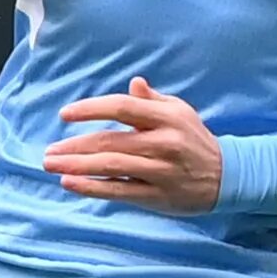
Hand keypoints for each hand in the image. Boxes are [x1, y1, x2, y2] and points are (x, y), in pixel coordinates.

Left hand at [44, 77, 223, 212]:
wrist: (228, 176)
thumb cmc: (195, 139)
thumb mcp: (180, 112)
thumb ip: (152, 100)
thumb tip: (133, 82)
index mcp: (167, 117)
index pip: (123, 107)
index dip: (91, 109)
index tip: (65, 114)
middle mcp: (164, 142)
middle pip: (111, 140)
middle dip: (75, 146)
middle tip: (49, 150)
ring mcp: (161, 170)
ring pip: (111, 166)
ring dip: (77, 166)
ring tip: (51, 165)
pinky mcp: (158, 195)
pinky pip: (119, 190)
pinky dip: (92, 187)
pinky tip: (69, 183)